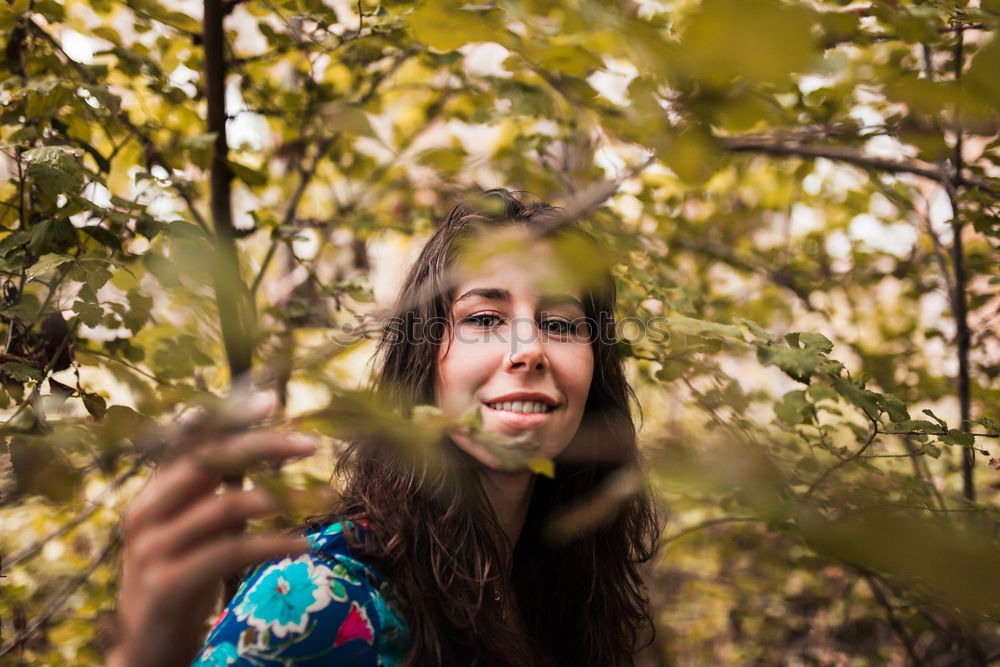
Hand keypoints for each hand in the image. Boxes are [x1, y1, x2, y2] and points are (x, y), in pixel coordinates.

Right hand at [108, 397, 316, 666]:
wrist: (144, 652)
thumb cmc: (180, 581)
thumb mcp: (192, 532)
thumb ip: (213, 493)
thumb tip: (264, 446)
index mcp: (151, 495)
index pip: (189, 442)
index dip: (229, 417)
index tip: (271, 400)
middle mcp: (145, 514)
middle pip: (209, 462)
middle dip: (263, 446)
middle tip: (310, 444)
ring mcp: (152, 549)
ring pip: (227, 505)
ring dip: (283, 498)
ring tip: (326, 499)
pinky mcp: (168, 584)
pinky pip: (232, 551)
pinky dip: (274, 543)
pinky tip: (305, 544)